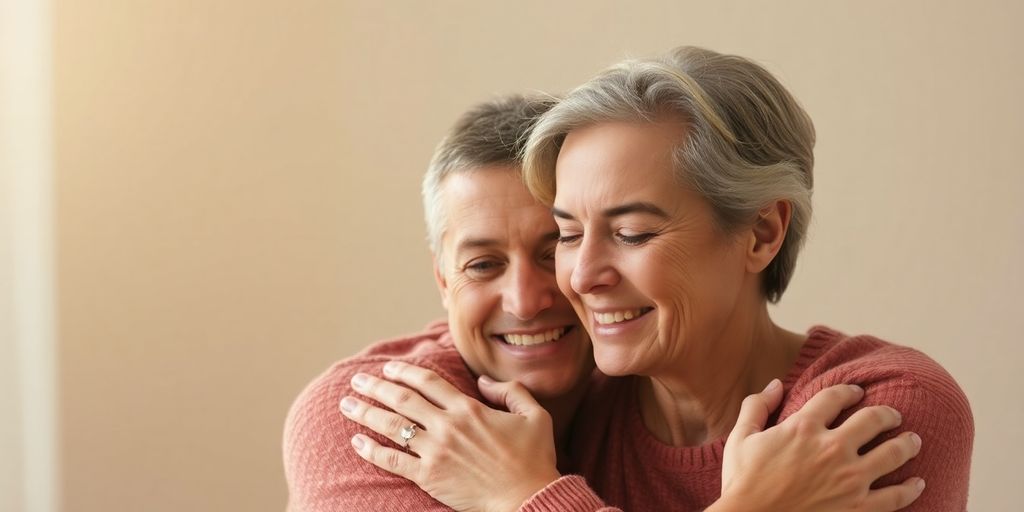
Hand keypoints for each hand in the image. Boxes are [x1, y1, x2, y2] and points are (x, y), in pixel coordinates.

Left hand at [339, 361, 560, 511]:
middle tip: (357, 380)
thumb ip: (510, 391)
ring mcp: (436, 452)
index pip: (428, 382)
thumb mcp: (535, 415)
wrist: (528, 498)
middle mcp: (448, 426)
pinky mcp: (429, 477)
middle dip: (376, 386)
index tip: (389, 366)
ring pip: (392, 427)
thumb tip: (483, 381)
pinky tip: (357, 442)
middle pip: (402, 399)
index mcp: (469, 409)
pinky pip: (393, 462)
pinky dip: (372, 451)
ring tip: (347, 404)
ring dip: (366, 413)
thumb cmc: (534, 458)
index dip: (405, 371)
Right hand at [714, 380, 924, 511]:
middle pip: (873, 419)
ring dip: (907, 443)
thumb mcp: (740, 438)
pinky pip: (895, 497)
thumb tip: (775, 384)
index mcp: (804, 427)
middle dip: (887, 414)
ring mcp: (849, 479)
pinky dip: (911, 489)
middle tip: (893, 415)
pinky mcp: (857, 507)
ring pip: (893, 453)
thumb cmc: (742, 482)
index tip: (856, 392)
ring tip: (913, 440)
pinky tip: (918, 483)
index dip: (849, 390)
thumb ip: (756, 406)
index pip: (836, 396)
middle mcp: (832, 448)